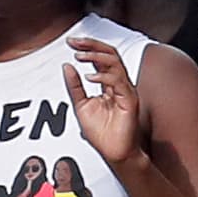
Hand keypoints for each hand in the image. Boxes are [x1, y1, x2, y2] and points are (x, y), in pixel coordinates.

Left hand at [62, 37, 145, 167]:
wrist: (115, 154)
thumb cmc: (103, 135)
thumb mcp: (81, 105)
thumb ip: (74, 86)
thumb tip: (67, 66)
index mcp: (109, 84)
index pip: (101, 57)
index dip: (87, 47)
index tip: (71, 42)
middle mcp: (119, 84)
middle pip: (110, 54)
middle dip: (91, 45)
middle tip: (74, 42)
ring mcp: (126, 91)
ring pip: (115, 63)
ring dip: (95, 56)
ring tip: (79, 56)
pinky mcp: (130, 100)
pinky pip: (119, 81)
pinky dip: (103, 76)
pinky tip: (89, 77)